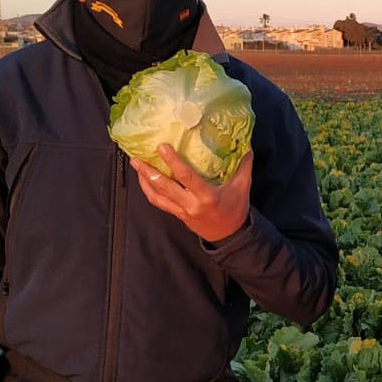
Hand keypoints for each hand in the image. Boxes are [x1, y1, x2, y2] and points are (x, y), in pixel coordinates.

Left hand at [131, 145, 252, 242]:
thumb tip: (246, 144)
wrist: (229, 236)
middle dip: (149, 172)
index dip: (173, 162)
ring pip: (157, 196)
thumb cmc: (235, 210)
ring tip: (136, 165)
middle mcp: (191, 205)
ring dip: (144, 181)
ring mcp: (182, 211)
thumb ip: (244, 166)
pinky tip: (144, 180)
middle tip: (136, 157)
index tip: (162, 147)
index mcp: (207, 196)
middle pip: (165, 187)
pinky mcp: (178, 214)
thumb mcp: (243, 188)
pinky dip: (149, 191)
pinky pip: (159, 203)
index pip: (186, 177)